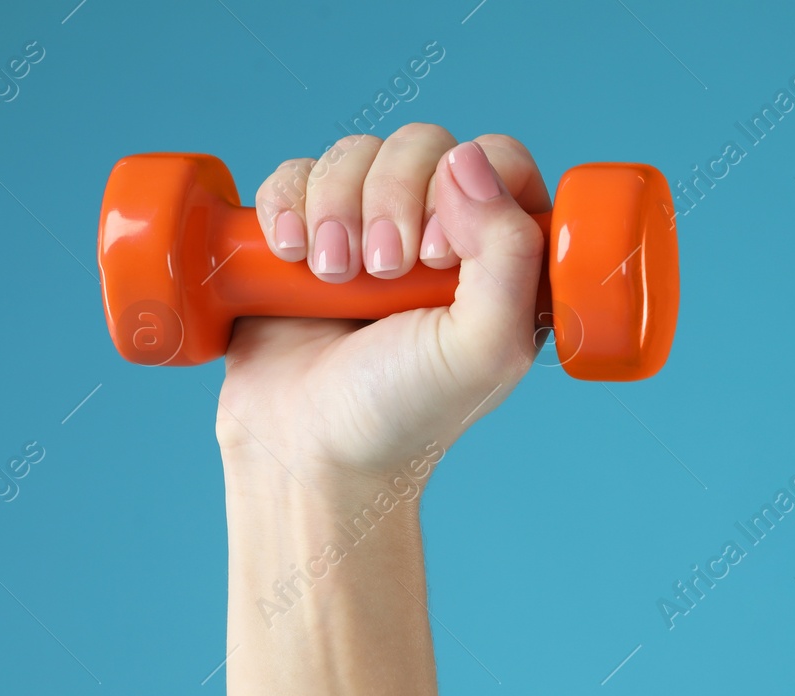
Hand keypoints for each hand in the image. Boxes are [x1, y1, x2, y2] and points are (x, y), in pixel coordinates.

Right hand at [214, 124, 550, 481]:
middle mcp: (441, 236)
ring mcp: (370, 230)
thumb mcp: (485, 346)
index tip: (438, 254)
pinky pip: (294, 172)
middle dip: (393, 196)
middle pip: (423, 145)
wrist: (309, 451)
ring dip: (336, 205)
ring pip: (356, 152)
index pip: (500, 162)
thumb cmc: (407, 411)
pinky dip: (286, 202)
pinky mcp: (305, 235)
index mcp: (502, 259)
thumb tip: (469, 160)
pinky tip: (291, 254)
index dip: (467, 184)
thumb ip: (508, 253)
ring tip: (334, 277)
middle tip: (382, 273)